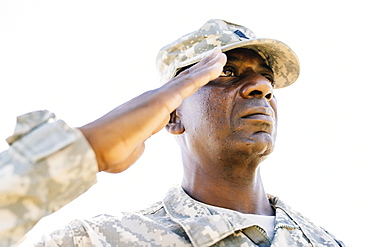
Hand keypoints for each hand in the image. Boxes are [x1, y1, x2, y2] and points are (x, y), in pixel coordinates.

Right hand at [79, 48, 226, 172]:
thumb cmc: (111, 151)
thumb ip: (140, 142)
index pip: (174, 96)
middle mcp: (153, 99)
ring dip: (205, 67)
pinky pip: (188, 85)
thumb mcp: (133, 148)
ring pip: (187, 79)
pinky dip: (203, 74)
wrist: (95, 149)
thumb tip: (141, 143)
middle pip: (182, 82)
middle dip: (199, 70)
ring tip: (220, 56)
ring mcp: (157, 98)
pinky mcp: (161, 101)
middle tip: (214, 58)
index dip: (188, 85)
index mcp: (149, 111)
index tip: (198, 78)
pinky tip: (216, 66)